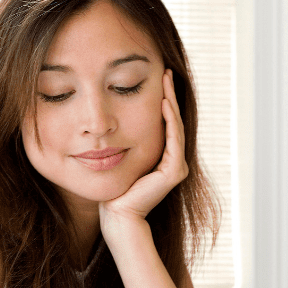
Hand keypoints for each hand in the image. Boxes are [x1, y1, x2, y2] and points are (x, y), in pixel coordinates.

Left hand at [99, 69, 188, 229]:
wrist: (118, 216)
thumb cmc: (114, 192)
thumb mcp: (119, 160)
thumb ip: (123, 143)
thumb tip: (111, 123)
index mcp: (163, 159)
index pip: (165, 123)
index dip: (163, 100)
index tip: (156, 78)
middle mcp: (174, 162)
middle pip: (173, 121)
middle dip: (169, 95)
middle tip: (165, 71)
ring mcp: (176, 167)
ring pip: (174, 127)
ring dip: (171, 102)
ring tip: (166, 81)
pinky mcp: (174, 172)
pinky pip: (172, 140)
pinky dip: (169, 121)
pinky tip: (163, 103)